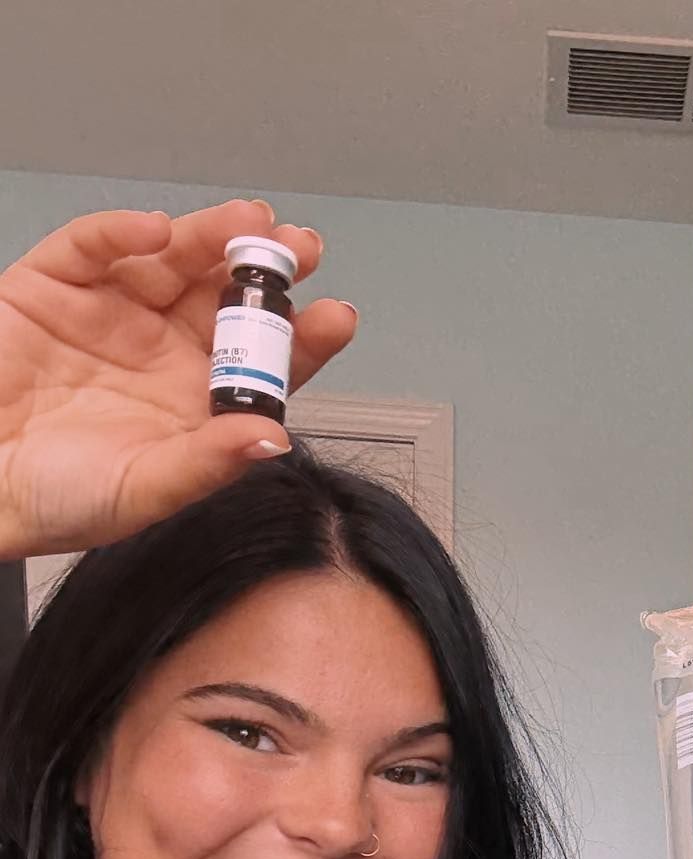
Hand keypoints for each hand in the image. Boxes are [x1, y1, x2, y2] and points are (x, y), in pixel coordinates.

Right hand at [0, 199, 355, 558]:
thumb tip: (273, 439)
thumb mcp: (144, 490)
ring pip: (170, 261)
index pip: (264, 365)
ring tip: (246, 223)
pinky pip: (92, 247)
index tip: (336, 317)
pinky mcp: (53, 285)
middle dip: (265, 270)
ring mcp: (110, 312)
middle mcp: (161, 351)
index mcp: (196, 402)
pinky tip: (155, 230)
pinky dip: (121, 232)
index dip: (301, 339)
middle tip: (300, 246)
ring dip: (209, 237)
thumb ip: (208, 464)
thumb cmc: (59, 498)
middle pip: (225, 299)